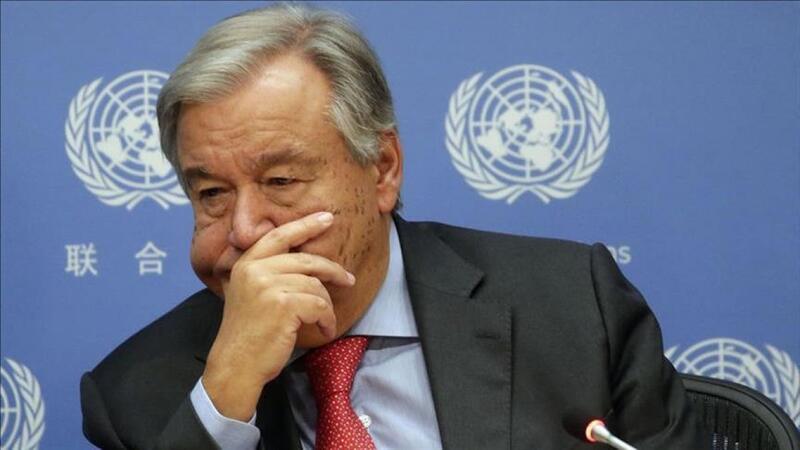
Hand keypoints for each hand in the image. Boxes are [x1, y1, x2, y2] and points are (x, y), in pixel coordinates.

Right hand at [202, 211, 354, 420]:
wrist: (236, 364)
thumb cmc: (248, 333)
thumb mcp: (250, 293)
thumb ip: (269, 272)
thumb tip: (306, 259)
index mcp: (246, 263)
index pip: (280, 235)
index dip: (305, 225)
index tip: (327, 218)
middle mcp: (256, 270)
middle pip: (306, 260)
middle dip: (332, 270)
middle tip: (348, 279)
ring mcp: (269, 286)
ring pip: (316, 286)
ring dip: (327, 306)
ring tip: (326, 321)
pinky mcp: (284, 305)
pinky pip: (320, 305)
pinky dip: (327, 320)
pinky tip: (325, 330)